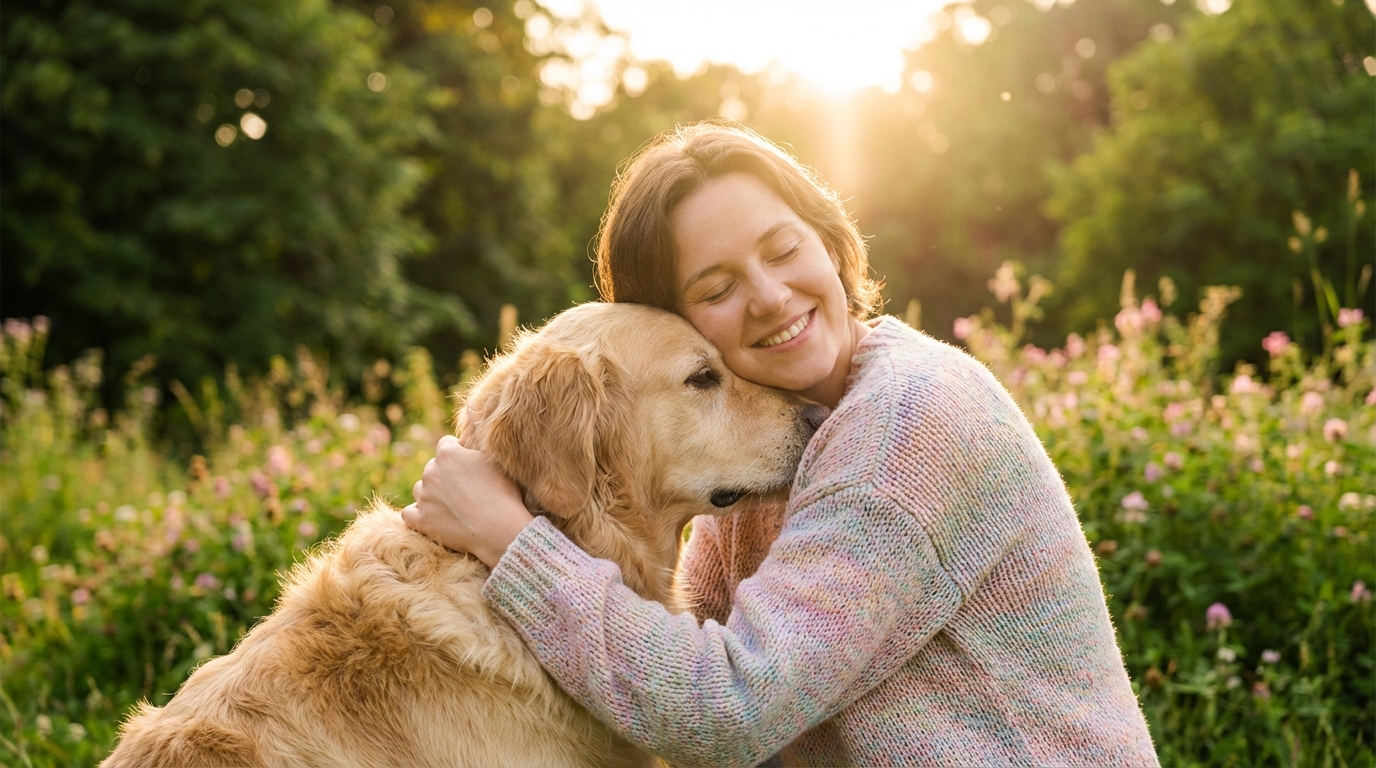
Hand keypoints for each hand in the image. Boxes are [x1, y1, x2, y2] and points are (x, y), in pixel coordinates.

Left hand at [402, 435, 534, 567]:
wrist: (499, 527)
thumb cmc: (503, 492)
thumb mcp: (495, 460)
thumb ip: (476, 445)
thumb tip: (470, 429)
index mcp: (447, 453)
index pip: (446, 444)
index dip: (458, 453)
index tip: (469, 466)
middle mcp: (430, 471)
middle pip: (433, 468)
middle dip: (445, 475)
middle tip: (465, 489)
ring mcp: (424, 496)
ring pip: (420, 489)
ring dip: (431, 494)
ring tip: (452, 506)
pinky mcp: (421, 520)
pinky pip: (409, 513)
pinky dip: (418, 514)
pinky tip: (431, 517)